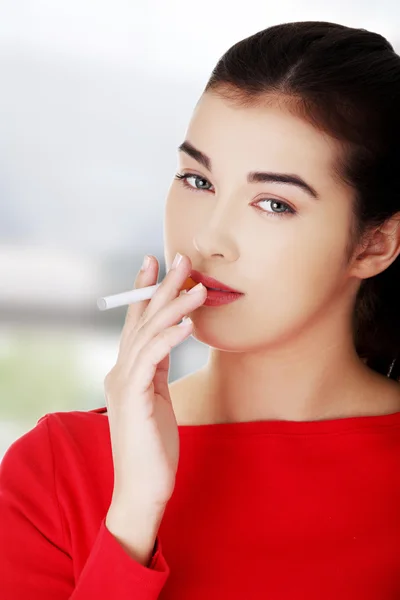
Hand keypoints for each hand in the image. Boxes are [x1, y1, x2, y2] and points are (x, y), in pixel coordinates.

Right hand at [104, 253, 206, 516]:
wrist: (144, 489)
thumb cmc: (155, 446)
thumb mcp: (159, 398)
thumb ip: (158, 369)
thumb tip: (170, 340)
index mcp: (127, 370)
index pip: (136, 322)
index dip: (145, 290)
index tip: (157, 263)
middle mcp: (120, 371)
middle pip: (141, 319)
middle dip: (161, 286)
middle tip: (181, 258)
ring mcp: (124, 384)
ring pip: (149, 334)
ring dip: (175, 307)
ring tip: (199, 287)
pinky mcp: (134, 400)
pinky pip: (152, 360)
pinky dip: (170, 338)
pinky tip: (189, 323)